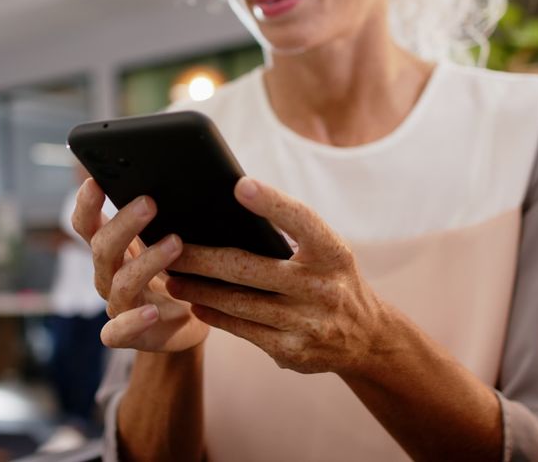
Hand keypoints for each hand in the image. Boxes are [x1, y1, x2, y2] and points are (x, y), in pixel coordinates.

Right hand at [72, 178, 208, 352]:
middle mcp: (108, 274)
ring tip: (176, 243)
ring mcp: (117, 305)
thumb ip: (170, 218)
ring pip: (119, 282)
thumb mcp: (175, 241)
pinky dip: (133, 320)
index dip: (86, 204)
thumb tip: (187, 178)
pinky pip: (119, 331)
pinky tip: (152, 310)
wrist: (189, 323)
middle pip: (102, 247)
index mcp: (113, 249)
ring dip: (146, 261)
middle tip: (150, 202)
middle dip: (124, 223)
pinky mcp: (129, 334)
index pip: (88, 223)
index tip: (96, 180)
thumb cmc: (181, 273)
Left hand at [165, 177, 383, 374]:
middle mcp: (323, 288)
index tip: (240, 185)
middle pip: (250, 268)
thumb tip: (228, 211)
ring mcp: (308, 323)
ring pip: (239, 303)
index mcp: (333, 253)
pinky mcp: (292, 352)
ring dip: (199, 290)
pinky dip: (215, 316)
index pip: (302, 221)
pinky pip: (243, 330)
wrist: (367, 337)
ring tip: (171, 278)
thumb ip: (290, 236)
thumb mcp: (327, 252)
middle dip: (203, 258)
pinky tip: (196, 304)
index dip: (273, 203)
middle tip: (170, 246)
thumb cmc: (332, 279)